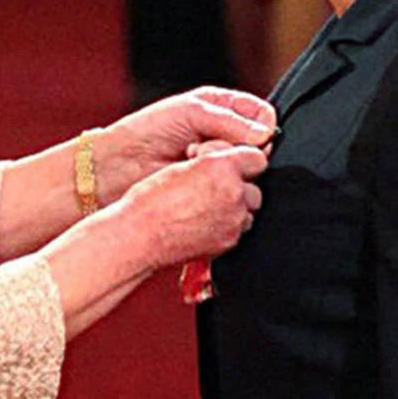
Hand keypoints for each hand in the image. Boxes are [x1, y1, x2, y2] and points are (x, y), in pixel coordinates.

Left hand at [94, 87, 275, 203]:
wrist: (121, 164)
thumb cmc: (148, 131)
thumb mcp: (190, 112)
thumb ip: (229, 120)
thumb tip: (264, 134)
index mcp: (223, 108)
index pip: (262, 115)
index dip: (261, 125)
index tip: (250, 134)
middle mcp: (226, 135)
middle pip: (259, 143)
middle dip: (236, 144)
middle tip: (207, 144)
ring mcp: (220, 162)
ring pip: (247, 166)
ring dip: (223, 162)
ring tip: (193, 157)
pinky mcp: (214, 187)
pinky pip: (233, 186)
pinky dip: (218, 180)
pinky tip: (195, 173)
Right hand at [117, 144, 266, 266]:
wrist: (141, 235)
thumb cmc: (151, 202)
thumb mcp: (181, 165)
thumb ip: (214, 161)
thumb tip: (229, 160)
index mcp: (221, 168)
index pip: (256, 158)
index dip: (243, 161)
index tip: (234, 164)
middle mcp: (232, 193)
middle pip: (255, 188)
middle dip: (239, 187)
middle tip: (214, 189)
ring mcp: (233, 220)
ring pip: (248, 210)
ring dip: (235, 207)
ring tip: (207, 207)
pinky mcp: (230, 241)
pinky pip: (238, 229)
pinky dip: (227, 225)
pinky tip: (204, 221)